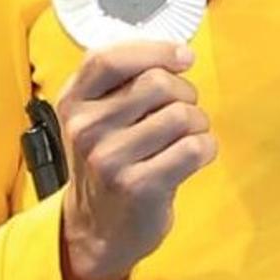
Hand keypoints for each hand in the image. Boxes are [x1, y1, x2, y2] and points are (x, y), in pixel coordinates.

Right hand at [54, 39, 213, 279]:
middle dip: (184, 93)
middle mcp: (86, 128)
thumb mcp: (94, 118)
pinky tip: (189, 159)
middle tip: (181, 112)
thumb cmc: (107, 163)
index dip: (155, 50)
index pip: (109, 58)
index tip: (184, 58)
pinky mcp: (138, 185)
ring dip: (198, 124)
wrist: (97, 229)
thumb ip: (121, 82)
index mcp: (74, 102)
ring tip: (184, 139)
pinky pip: (195, 148)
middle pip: (157, 83)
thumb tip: (179, 54)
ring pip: (182, 115)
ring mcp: (110, 158)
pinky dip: (205, 149)